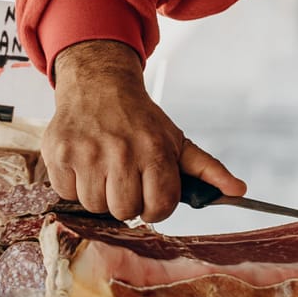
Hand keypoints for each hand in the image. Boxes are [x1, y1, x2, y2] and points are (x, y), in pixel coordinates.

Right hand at [43, 40, 245, 221]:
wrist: (99, 84)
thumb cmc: (140, 119)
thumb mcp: (176, 139)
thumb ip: (207, 168)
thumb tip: (239, 191)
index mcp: (155, 150)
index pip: (160, 208)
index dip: (155, 204)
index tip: (149, 190)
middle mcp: (121, 151)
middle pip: (124, 212)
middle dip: (126, 199)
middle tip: (125, 175)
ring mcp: (87, 153)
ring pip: (94, 206)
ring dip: (99, 192)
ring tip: (104, 166)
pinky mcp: (58, 154)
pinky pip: (66, 194)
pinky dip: (74, 183)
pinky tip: (84, 160)